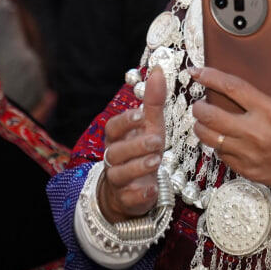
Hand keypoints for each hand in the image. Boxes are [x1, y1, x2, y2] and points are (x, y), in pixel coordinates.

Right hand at [98, 69, 165, 222]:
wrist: (132, 189)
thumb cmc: (142, 151)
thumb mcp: (150, 127)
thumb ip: (153, 101)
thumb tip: (158, 70)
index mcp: (117, 139)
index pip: (112, 128)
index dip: (125, 122)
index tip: (140, 115)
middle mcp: (114, 159)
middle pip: (116, 151)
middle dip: (135, 146)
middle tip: (156, 141)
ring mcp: (119, 180)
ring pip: (120, 174)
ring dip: (137, 166)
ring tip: (156, 160)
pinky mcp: (127, 199)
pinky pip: (129, 198)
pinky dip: (140, 194)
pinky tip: (152, 188)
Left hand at [190, 40, 270, 196]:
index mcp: (270, 111)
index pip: (231, 88)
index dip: (210, 77)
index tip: (198, 72)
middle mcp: (257, 132)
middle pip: (211, 116)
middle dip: (199, 107)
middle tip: (200, 103)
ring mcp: (250, 153)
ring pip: (210, 138)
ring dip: (202, 127)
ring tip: (205, 121)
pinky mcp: (248, 170)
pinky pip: (221, 156)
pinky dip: (217, 146)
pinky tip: (222, 139)